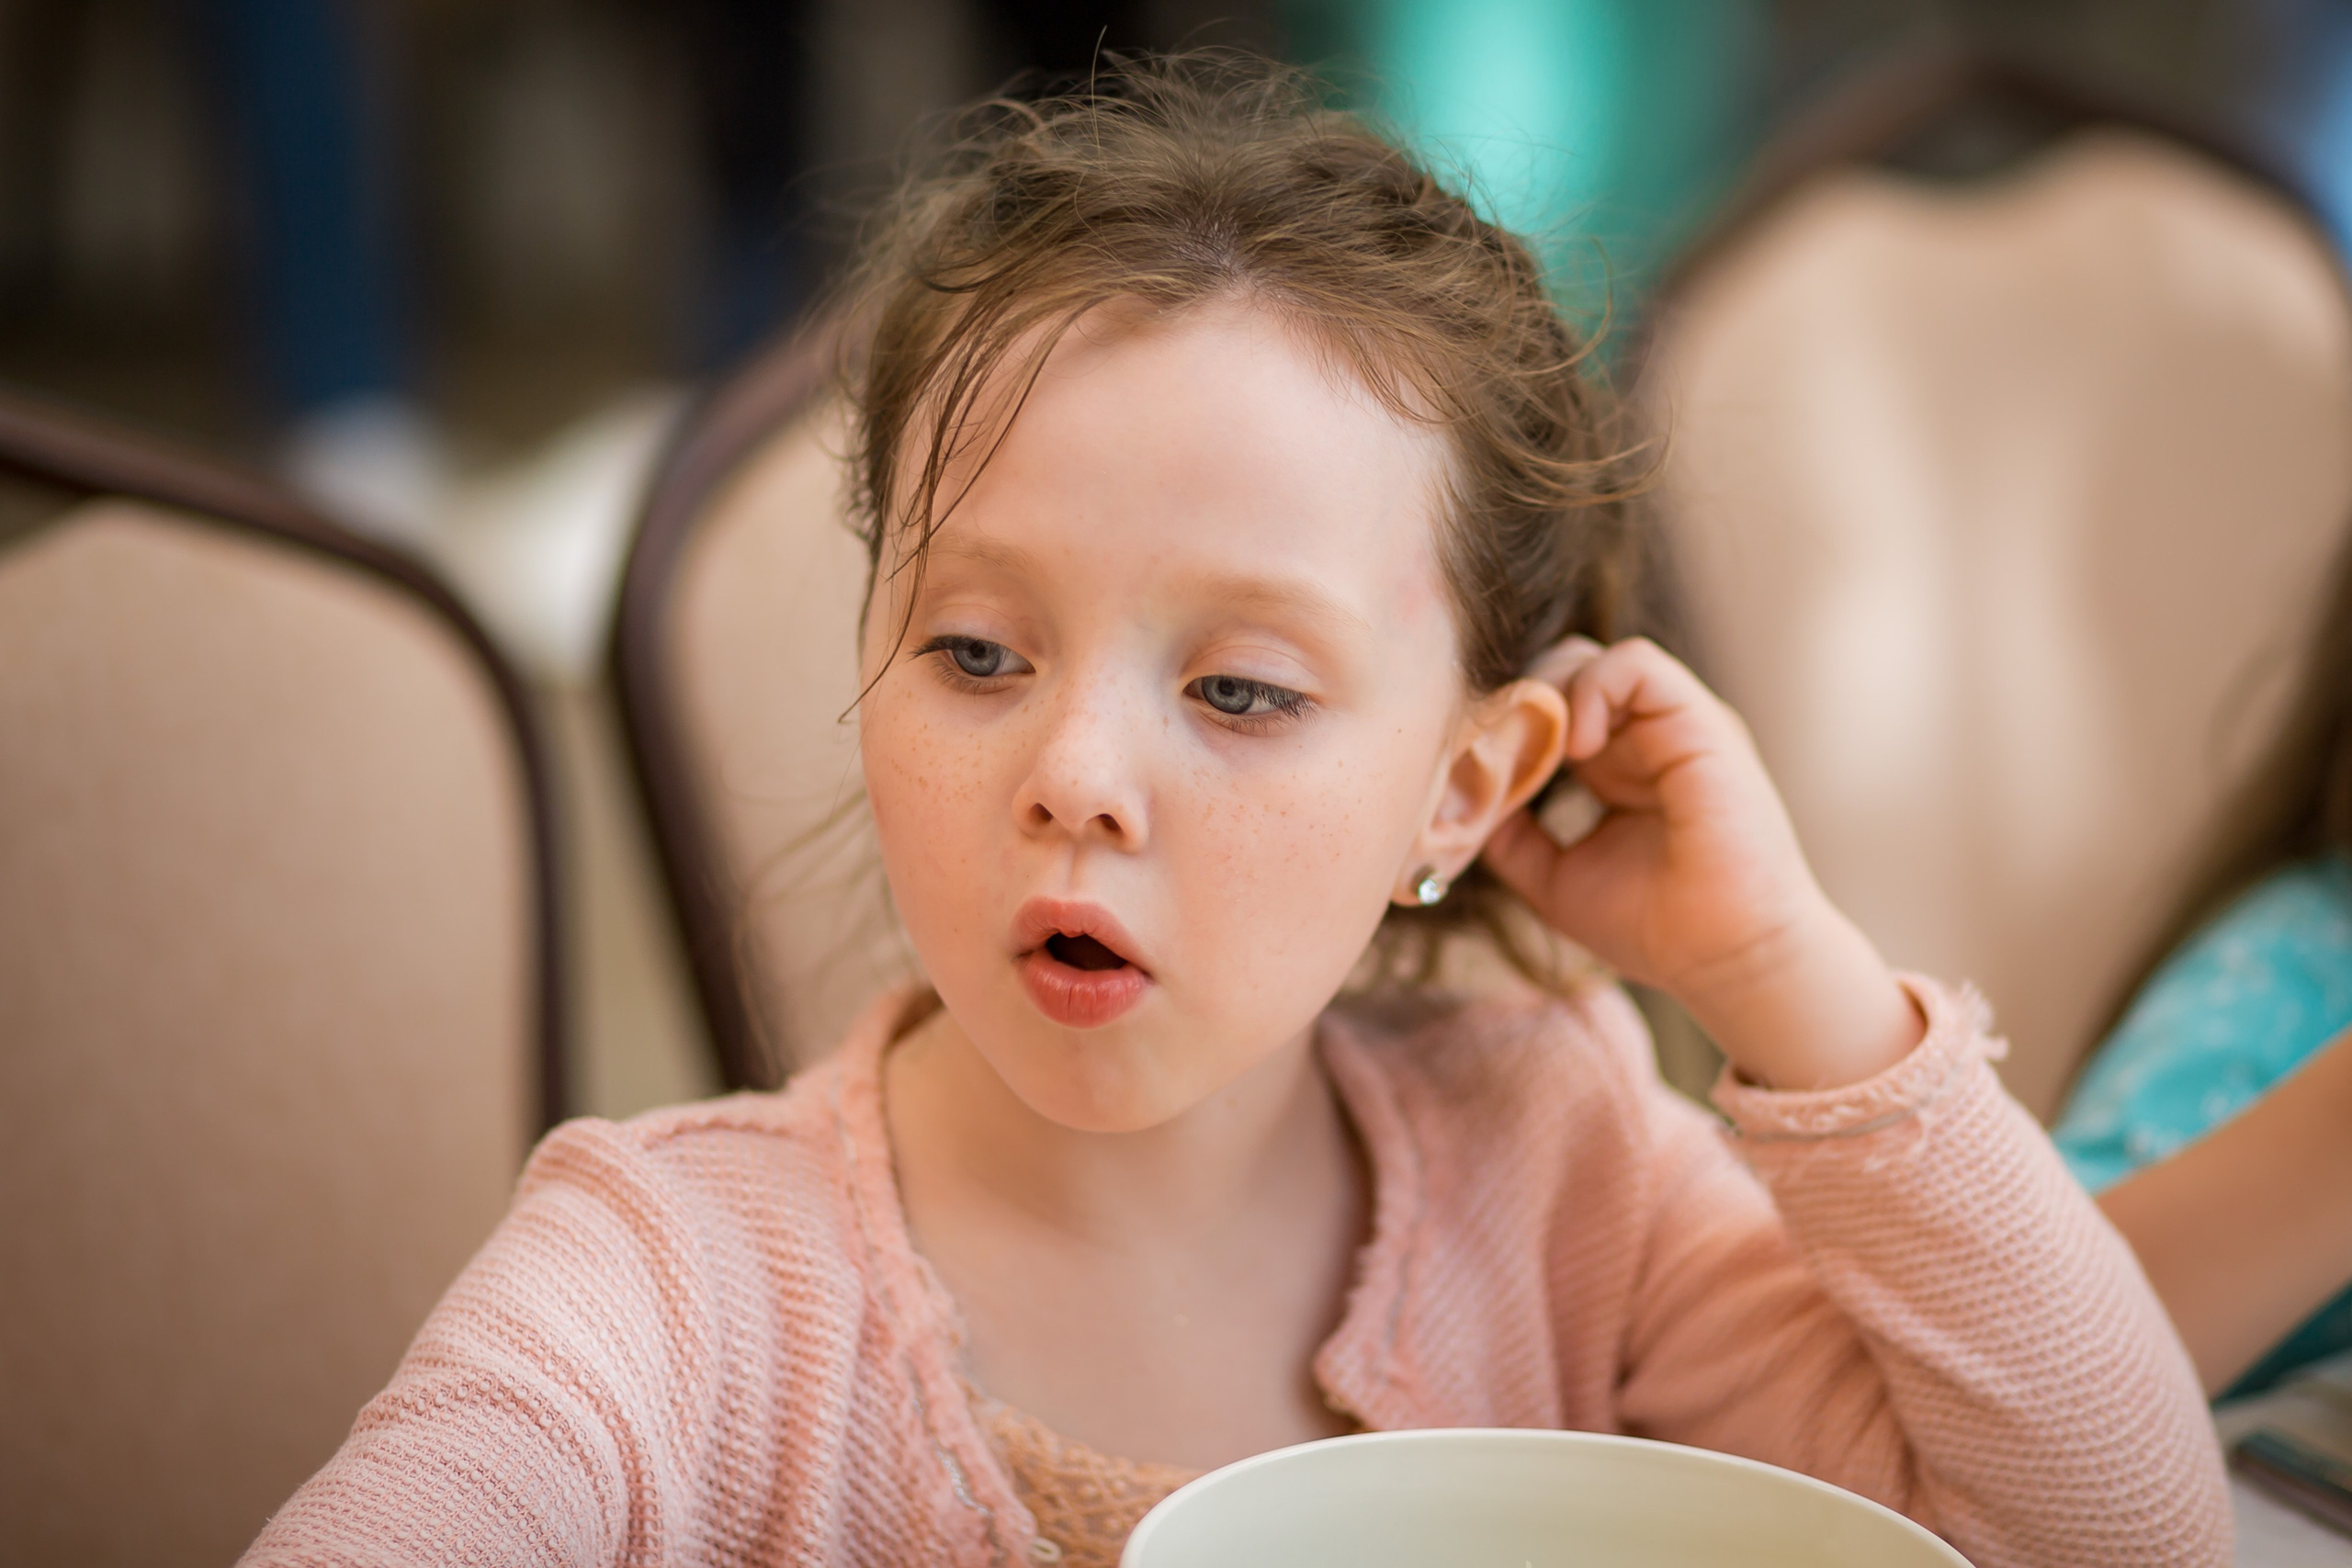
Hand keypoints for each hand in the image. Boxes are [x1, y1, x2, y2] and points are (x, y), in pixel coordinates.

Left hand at [1482, 638, 1920, 1090]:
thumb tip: (1466, 804)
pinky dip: (1591, 689)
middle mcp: (1647, 737)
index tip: (1477, 767)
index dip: (1507, 724)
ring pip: (1591, 658)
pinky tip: (1578, 747)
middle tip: (1498, 754)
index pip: (1550, 705)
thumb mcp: (1557, 880)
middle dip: (1518, 702)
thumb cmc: (1658, 929)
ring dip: (1548, 694)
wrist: (1730, 960)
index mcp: (1618, 766)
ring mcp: (1676, 725)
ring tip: (1540, 753)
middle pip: (1562, 670)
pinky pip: (1635, 664)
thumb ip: (1514, 839)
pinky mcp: (1701, 723)